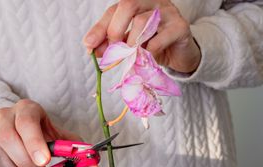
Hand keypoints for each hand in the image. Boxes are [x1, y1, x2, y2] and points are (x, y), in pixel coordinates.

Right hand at [0, 99, 99, 166]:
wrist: (19, 126)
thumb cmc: (41, 133)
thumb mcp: (59, 138)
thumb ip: (76, 152)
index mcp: (27, 108)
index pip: (27, 121)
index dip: (34, 142)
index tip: (44, 162)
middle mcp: (5, 114)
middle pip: (7, 138)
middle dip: (24, 161)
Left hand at [84, 0, 200, 72]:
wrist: (180, 53)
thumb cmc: (152, 45)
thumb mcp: (128, 44)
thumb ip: (112, 44)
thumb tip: (92, 50)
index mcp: (138, 3)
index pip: (114, 10)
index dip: (99, 28)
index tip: (88, 46)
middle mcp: (152, 2)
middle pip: (128, 4)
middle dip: (115, 30)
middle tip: (114, 50)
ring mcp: (168, 12)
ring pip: (143, 21)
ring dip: (131, 43)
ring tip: (132, 55)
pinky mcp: (180, 27)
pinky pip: (159, 39)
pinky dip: (148, 52)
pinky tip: (148, 57)